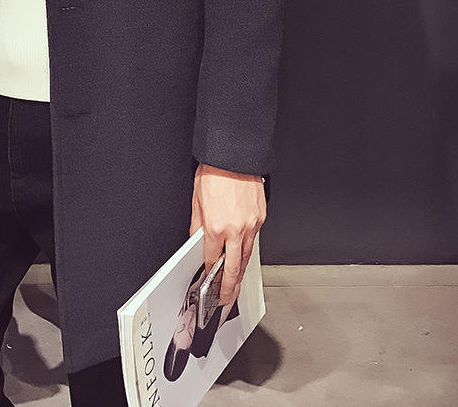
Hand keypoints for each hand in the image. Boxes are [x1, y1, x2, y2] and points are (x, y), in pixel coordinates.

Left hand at [189, 164, 265, 303]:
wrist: (233, 156)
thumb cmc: (214, 173)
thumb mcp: (196, 200)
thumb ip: (197, 225)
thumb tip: (197, 240)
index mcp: (216, 227)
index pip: (211, 259)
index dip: (209, 273)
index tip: (208, 282)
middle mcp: (235, 229)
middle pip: (234, 267)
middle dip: (230, 288)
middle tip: (226, 300)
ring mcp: (251, 225)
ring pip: (246, 256)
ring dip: (241, 273)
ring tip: (236, 285)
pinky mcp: (261, 218)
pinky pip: (254, 240)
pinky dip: (248, 250)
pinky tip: (243, 256)